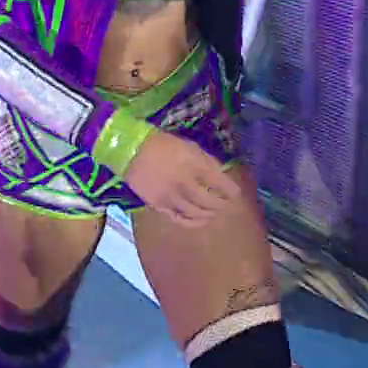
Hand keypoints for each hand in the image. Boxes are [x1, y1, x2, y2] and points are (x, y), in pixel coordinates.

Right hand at [122, 130, 239, 227]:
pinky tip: (199, 220)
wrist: (131, 151)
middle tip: (228, 206)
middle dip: (223, 205)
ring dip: (210, 215)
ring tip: (215, 213)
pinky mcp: (159, 206)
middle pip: (210, 202)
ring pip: (196, 213)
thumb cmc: (163, 144)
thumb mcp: (189, 146)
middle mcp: (185, 184)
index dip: (231, 190)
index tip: (236, 194)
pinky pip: (180, 219)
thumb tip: (220, 174)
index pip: (220, 183)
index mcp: (194, 165)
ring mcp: (172, 197)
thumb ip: (206, 161)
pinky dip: (193, 222)